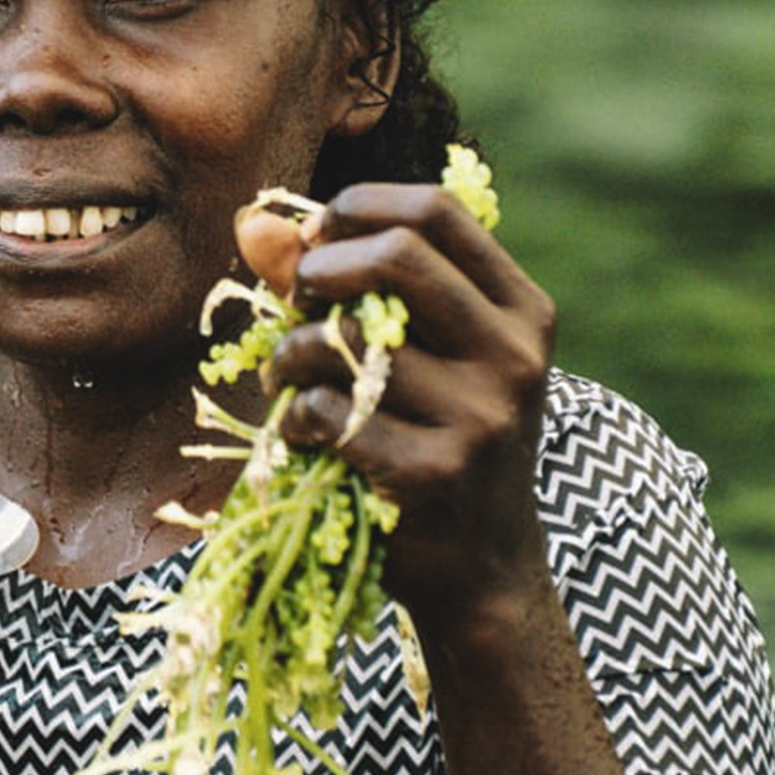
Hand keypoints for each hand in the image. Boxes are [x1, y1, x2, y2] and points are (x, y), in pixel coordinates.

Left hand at [234, 180, 554, 628]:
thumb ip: (335, 280)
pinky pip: (327, 411)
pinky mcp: (435, 473)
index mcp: (523, 310)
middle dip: (320, 269)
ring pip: (345, 340)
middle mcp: (514, 355)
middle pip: (398, 255)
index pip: (438, 211)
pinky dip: (294, 415)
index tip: (314, 238)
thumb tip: (252, 221)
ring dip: (290, 354)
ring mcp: (482, 417)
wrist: (482, 567)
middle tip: (296, 304)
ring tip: (286, 377)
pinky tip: (303, 432)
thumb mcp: (414, 352)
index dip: (357, 208)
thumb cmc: (436, 436)